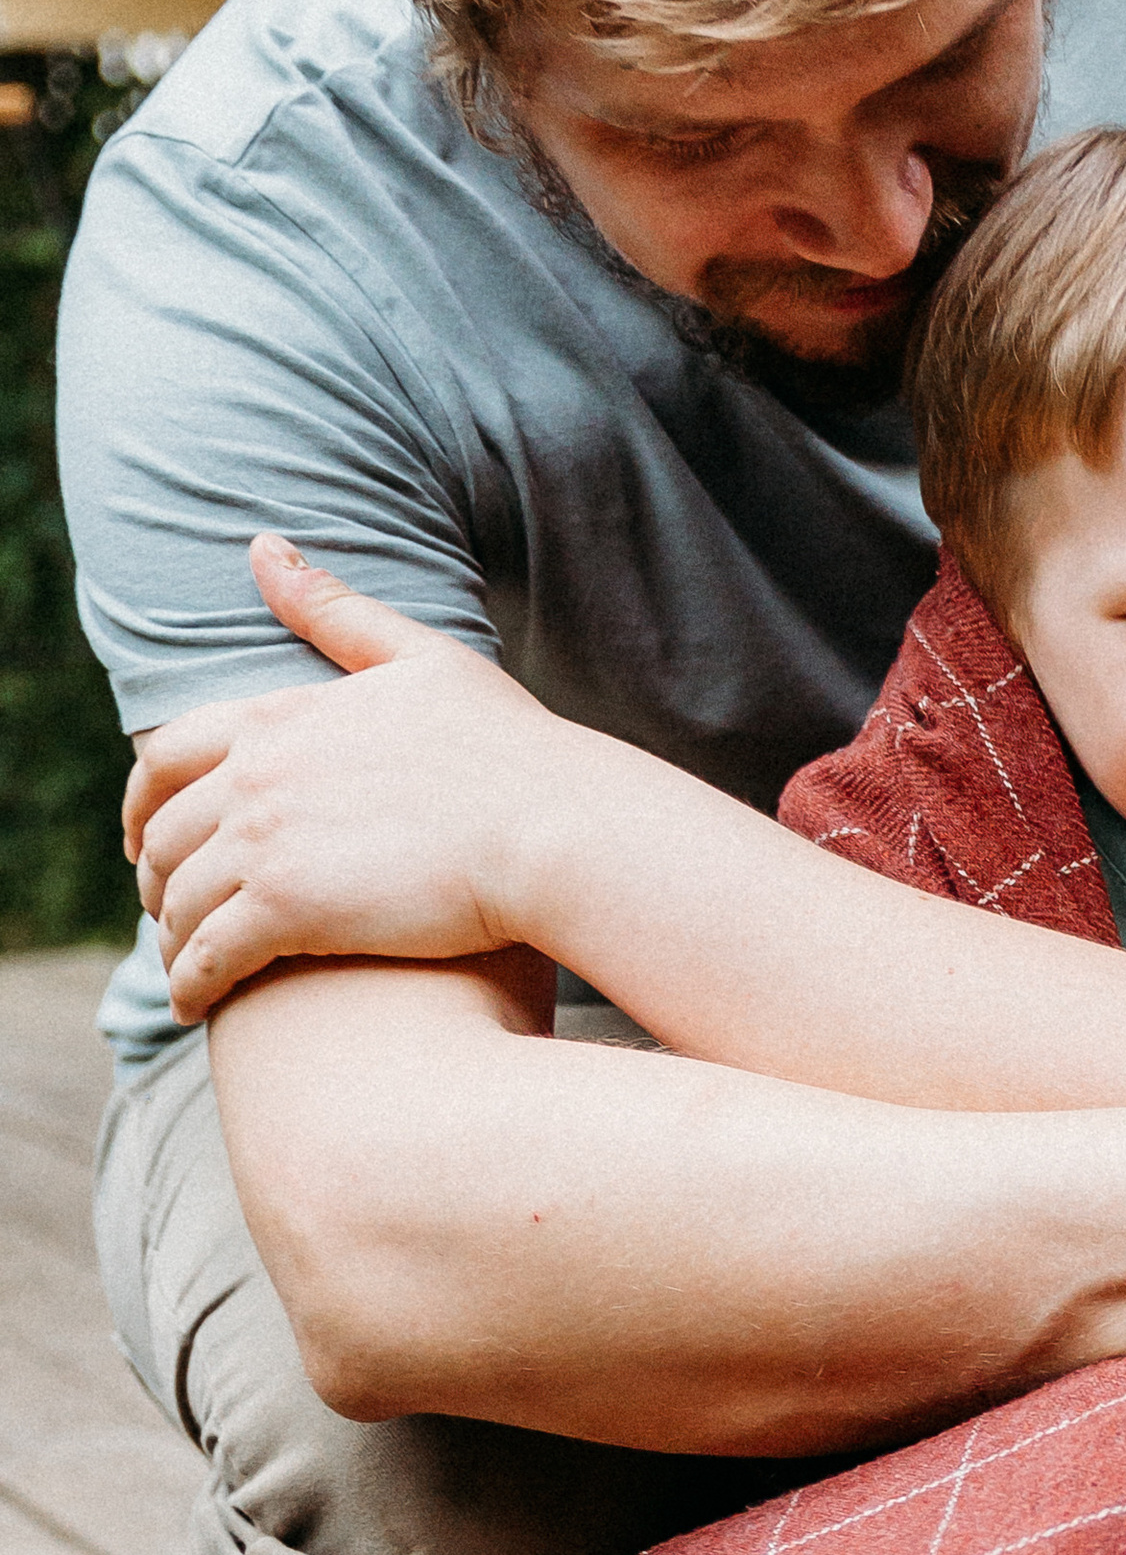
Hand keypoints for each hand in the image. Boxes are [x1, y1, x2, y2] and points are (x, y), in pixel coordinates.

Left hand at [128, 536, 586, 1017]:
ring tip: (189, 968)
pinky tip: (202, 1007)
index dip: (141, 802)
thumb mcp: (421, 657)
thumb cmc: (509, 748)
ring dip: (171, 939)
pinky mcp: (289, 911)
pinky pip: (208, 958)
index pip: (166, 755)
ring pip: (178, 902)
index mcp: (280, 716)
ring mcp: (266, 843)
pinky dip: (191, 986)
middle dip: (153, 878)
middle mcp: (257, 775)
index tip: (143, 836)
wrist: (555, 828)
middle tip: (167, 911)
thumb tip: (265, 547)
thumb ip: (335, 610)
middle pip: (162, 836)